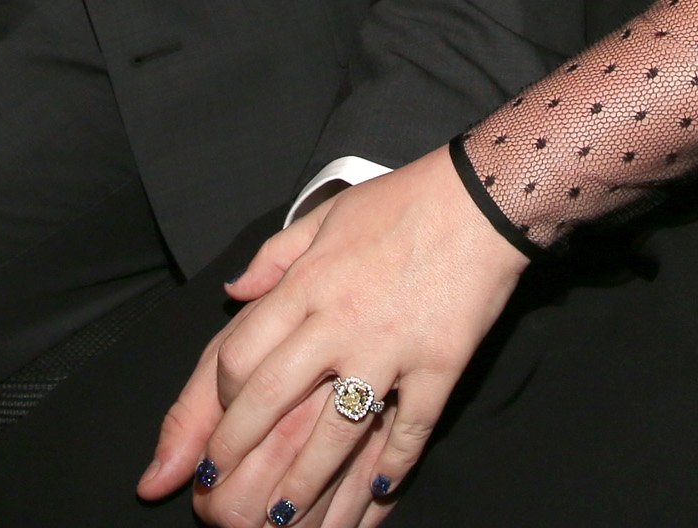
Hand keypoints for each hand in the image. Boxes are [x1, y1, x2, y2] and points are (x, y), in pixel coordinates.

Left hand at [139, 148, 528, 525]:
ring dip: (304, 481)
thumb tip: (234, 291)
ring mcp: (390, 349)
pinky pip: (410, 430)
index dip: (220, 396)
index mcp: (306, 285)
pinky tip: (380, 491)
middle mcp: (339, 322)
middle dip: (236, 449)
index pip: (240, 352)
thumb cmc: (402, 203)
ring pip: (335, 431)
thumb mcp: (326, 216)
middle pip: (270, 398)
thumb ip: (275, 255)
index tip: (218, 420)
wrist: (481, 200)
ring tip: (282, 516)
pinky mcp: (438, 366)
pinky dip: (394, 466)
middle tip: (216, 485)